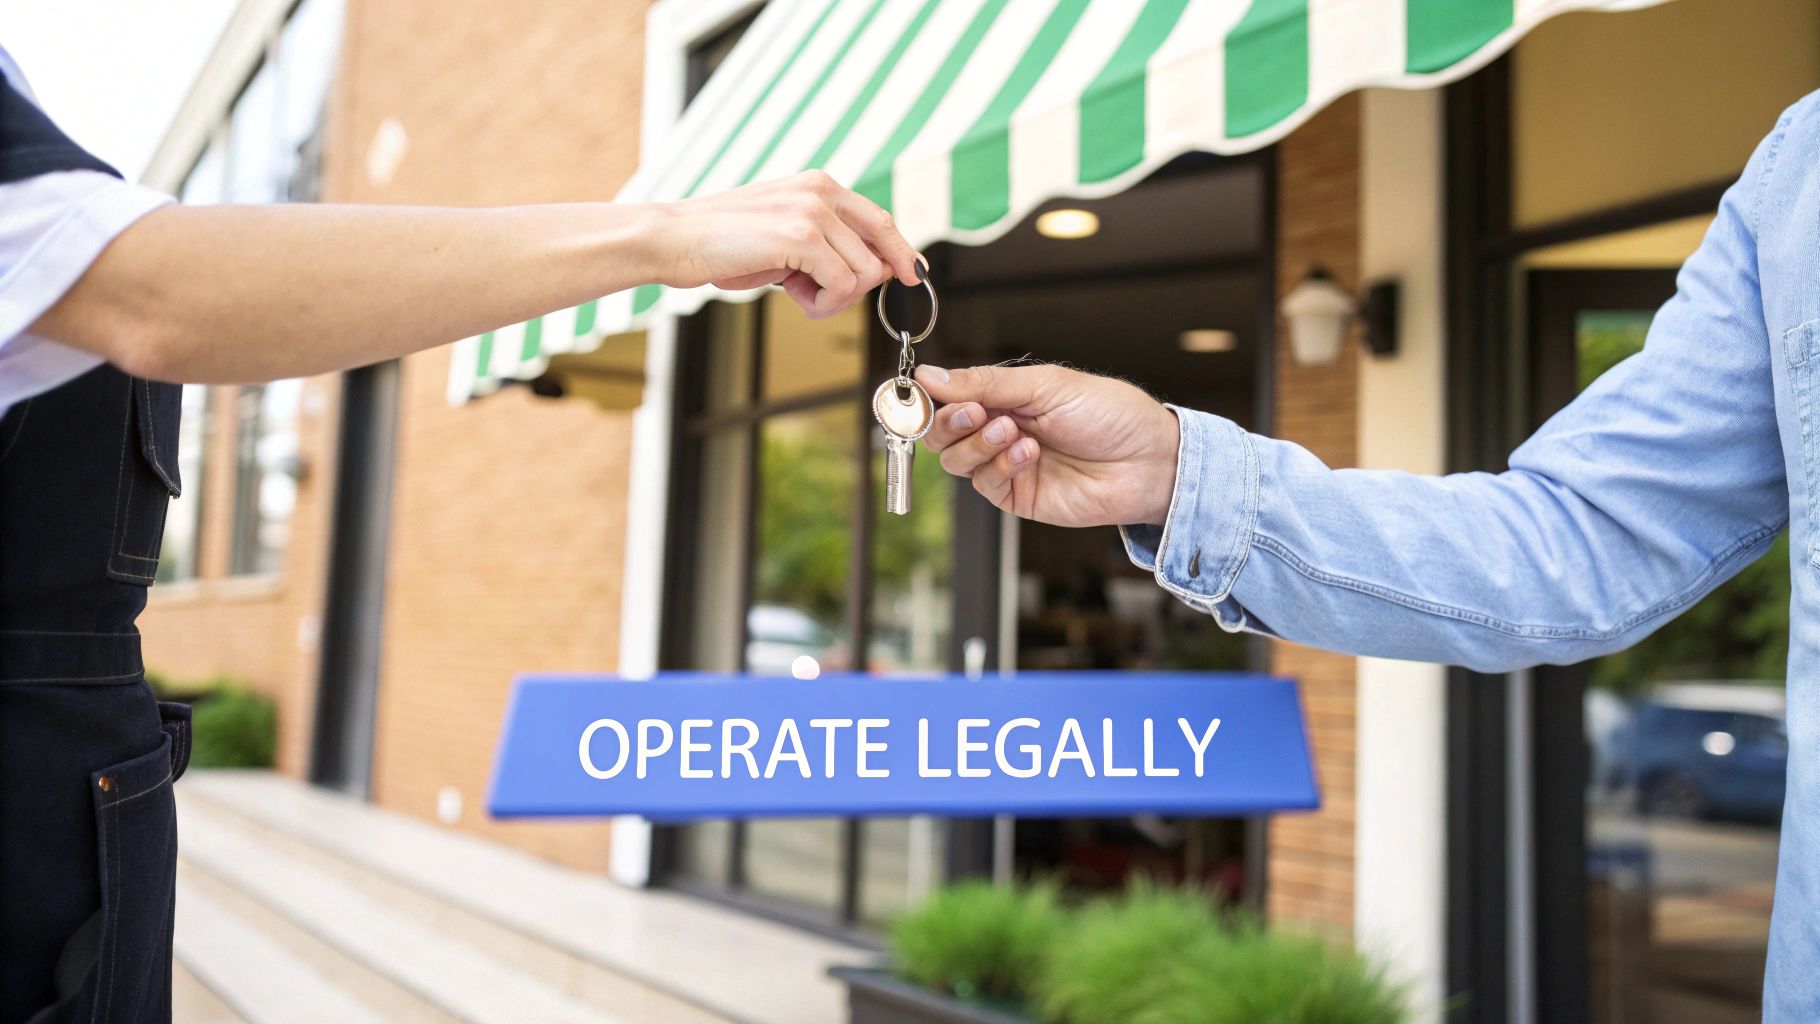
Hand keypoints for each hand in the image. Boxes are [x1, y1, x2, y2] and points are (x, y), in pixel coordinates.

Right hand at [650, 170, 922, 318]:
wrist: (675, 239)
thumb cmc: (723, 243)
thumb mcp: (783, 235)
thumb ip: (825, 243)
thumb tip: (873, 270)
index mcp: (819, 185)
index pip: (881, 220)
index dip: (902, 252)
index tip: (912, 275)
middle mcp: (822, 190)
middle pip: (879, 252)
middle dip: (855, 287)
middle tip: (813, 294)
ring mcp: (813, 211)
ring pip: (864, 274)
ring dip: (833, 299)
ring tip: (794, 292)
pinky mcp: (802, 236)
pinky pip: (843, 285)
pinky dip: (823, 304)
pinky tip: (793, 296)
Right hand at [915, 363, 1179, 526]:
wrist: (1148, 460)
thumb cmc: (1109, 414)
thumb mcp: (1045, 385)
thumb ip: (986, 382)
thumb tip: (930, 375)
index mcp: (1005, 396)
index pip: (949, 396)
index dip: (930, 396)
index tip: (918, 391)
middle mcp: (999, 429)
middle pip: (942, 433)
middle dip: (948, 422)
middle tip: (971, 413)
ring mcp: (1006, 465)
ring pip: (956, 460)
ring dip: (978, 443)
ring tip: (1013, 431)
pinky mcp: (1017, 496)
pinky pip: (985, 483)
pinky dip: (1001, 465)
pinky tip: (1028, 453)